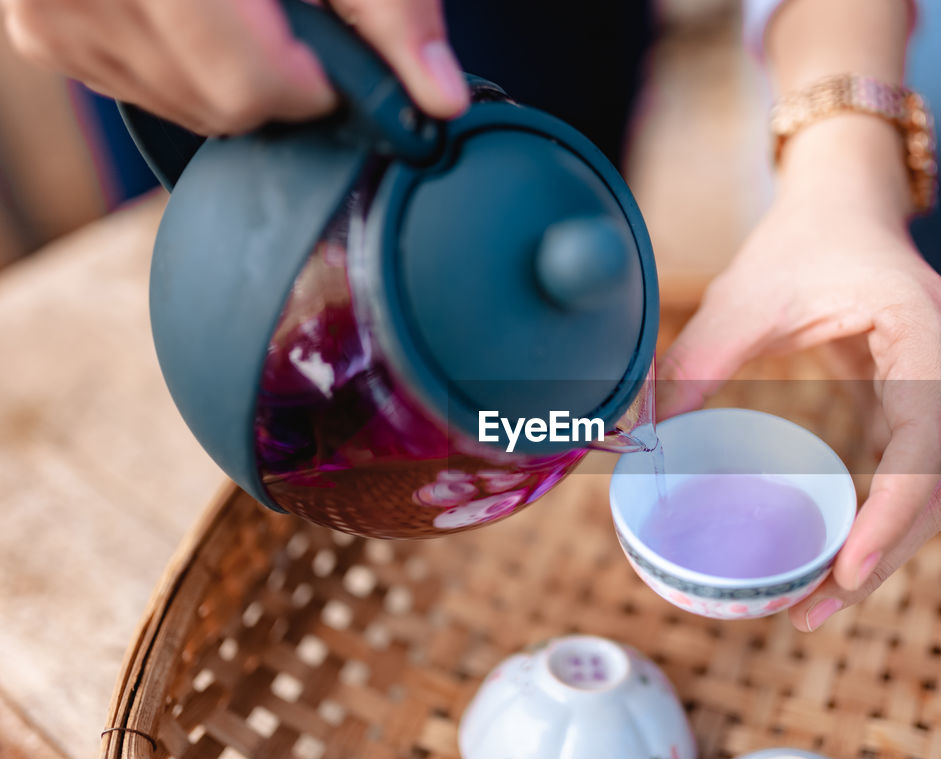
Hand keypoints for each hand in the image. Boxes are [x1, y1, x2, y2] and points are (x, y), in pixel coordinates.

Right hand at [0, 0, 468, 135]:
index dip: (314, 81)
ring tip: (237, 3)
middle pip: (223, 104)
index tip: (332, 50)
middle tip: (285, 17)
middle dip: (278, 77)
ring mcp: (50, 12)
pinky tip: (192, 9)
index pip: (253, 84)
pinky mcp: (40, 32)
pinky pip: (139, 91)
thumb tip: (441, 96)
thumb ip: (389, 9)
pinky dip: (180, 64)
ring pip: (183, 107)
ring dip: (230, 72)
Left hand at [658, 116, 940, 632]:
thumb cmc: (803, 241)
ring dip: (882, 552)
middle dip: (879, 557)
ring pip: (934, 494)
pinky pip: (917, 478)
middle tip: (811, 612)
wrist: (848, 204)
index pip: (923, 445)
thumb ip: (695, 362)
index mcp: (923, 333)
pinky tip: (832, 559)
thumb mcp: (743, 296)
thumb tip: (643, 439)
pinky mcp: (926, 405)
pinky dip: (879, 524)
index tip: (845, 572)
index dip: (889, 517)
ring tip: (816, 605)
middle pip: (936, 488)